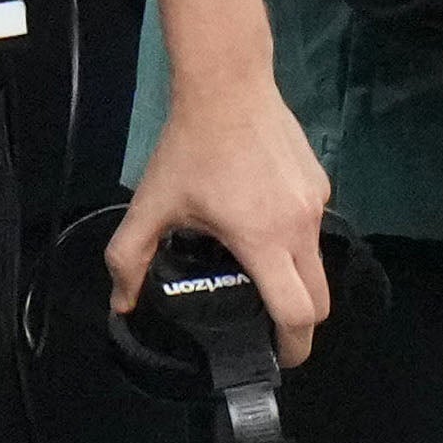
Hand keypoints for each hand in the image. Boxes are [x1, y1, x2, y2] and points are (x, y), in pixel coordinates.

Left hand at [112, 74, 335, 366]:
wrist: (227, 85)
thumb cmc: (187, 148)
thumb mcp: (151, 204)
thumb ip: (129, 257)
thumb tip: (121, 304)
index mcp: (263, 241)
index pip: (297, 313)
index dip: (292, 346)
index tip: (276, 357)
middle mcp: (300, 228)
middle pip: (320, 301)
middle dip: (301, 326)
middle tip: (272, 331)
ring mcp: (317, 205)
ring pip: (318, 263)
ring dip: (297, 280)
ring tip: (260, 276)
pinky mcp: (321, 184)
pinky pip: (313, 227)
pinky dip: (295, 241)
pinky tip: (260, 222)